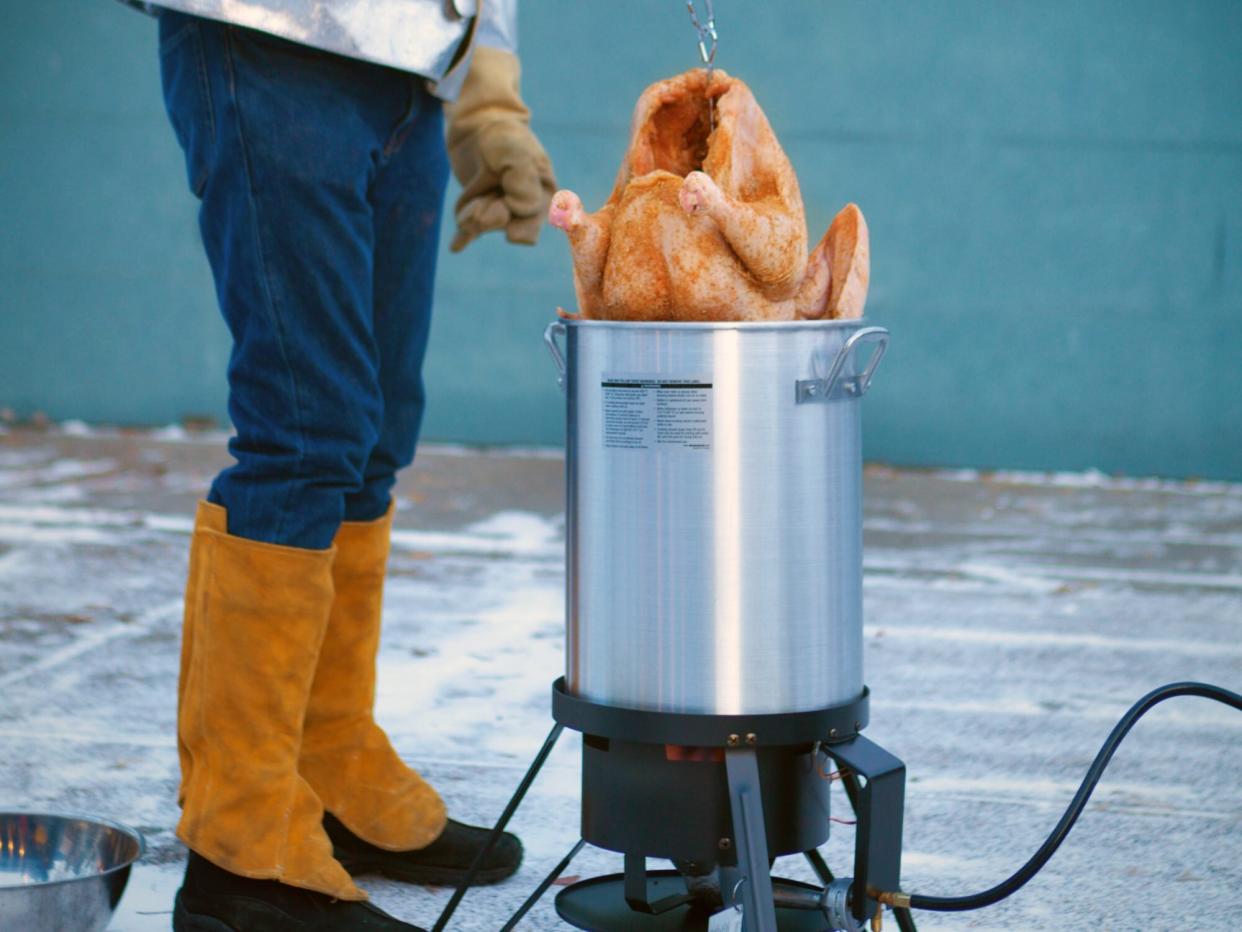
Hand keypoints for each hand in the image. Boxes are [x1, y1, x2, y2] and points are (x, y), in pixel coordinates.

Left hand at [445, 47, 555, 251]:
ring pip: (484, 227)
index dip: (515, 216)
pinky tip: (455, 247)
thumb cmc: (503, 136)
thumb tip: (520, 210)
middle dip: (491, 218)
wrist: (477, 123)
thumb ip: (523, 180)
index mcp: (542, 194)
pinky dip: (463, 238)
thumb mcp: (517, 151)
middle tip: (483, 203)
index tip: (506, 200)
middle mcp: (523, 206)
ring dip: (473, 215)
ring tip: (474, 196)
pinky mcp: (477, 207)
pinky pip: (470, 230)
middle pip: (508, 229)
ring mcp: (499, 208)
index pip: (530, 224)